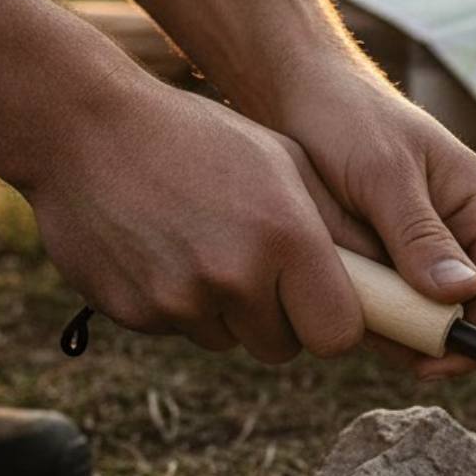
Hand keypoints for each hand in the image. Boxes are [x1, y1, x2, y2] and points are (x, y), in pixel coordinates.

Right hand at [25, 76, 371, 364]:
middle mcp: (235, 277)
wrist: (84, 128)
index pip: (338, 335)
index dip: (335, 324)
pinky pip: (178, 329)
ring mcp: (178, 300)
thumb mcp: (285, 162)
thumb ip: (338, 229)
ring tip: (206, 245)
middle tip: (261, 269)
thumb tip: (391, 281)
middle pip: (283, 347)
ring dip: (227, 311)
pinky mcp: (133, 314)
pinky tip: (163, 248)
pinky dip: (178, 303)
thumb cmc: (202, 138)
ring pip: (228, 340)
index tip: (327, 304)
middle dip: (281, 319)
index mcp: (286, 238)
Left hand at [266, 58, 475, 378]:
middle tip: (373, 340)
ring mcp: (427, 244)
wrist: (295, 91)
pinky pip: (393, 301)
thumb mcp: (381, 174)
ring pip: (426, 314)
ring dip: (393, 325)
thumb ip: (419, 235)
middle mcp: (463, 230)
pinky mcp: (390, 253)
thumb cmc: (344, 117)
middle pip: (468, 313)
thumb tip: (463, 295)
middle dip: (427, 337)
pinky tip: (335, 298)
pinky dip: (369, 310)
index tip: (428, 360)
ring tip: (346, 312)